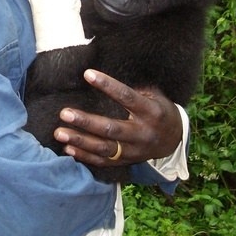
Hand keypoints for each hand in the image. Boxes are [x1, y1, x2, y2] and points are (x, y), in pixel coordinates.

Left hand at [53, 69, 181, 167]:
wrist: (175, 140)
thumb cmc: (159, 109)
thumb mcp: (154, 95)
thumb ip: (134, 87)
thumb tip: (107, 74)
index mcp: (151, 111)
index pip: (127, 97)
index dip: (108, 85)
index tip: (88, 74)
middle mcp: (142, 133)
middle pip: (111, 129)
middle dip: (86, 122)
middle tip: (64, 113)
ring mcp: (134, 151)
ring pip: (105, 148)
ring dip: (80, 141)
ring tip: (60, 132)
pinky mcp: (127, 161)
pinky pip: (104, 161)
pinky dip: (85, 156)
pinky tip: (68, 148)